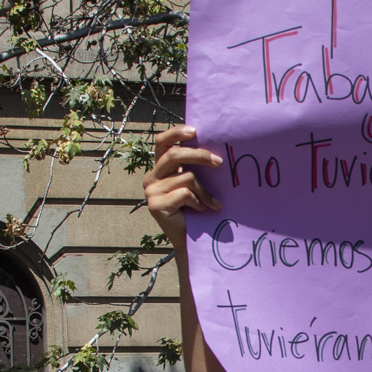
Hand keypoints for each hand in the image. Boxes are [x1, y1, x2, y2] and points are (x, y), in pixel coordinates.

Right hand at [142, 123, 222, 249]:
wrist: (192, 240)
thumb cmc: (197, 210)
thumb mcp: (195, 184)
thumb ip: (194, 167)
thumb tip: (214, 150)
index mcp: (160, 168)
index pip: (162, 142)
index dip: (176, 133)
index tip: (195, 131)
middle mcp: (151, 177)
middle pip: (174, 155)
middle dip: (199, 156)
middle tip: (219, 162)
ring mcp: (151, 191)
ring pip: (186, 177)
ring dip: (204, 191)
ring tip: (212, 204)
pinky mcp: (155, 205)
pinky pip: (184, 193)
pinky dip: (198, 202)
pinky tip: (200, 211)